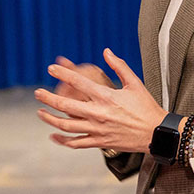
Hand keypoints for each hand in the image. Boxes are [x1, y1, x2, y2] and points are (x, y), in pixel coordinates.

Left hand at [35, 48, 165, 152]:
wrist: (156, 133)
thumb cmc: (146, 107)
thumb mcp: (135, 83)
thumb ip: (119, 66)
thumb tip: (106, 51)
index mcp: (106, 97)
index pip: (78, 82)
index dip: (62, 74)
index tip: (51, 69)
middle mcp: (98, 114)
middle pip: (65, 106)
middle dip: (48, 98)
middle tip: (37, 93)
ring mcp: (97, 130)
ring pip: (66, 126)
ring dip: (50, 119)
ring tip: (40, 112)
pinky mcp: (99, 142)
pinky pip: (76, 143)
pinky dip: (62, 141)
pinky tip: (53, 136)